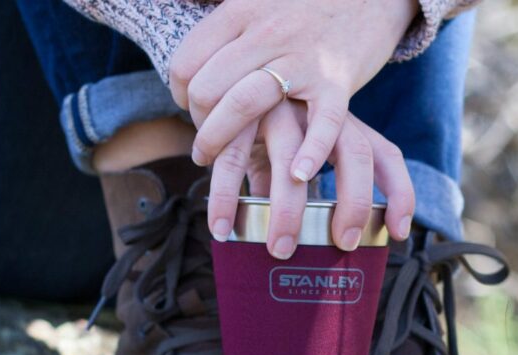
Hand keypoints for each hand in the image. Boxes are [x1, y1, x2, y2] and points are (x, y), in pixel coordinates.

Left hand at [169, 0, 418, 181]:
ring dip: (221, 142)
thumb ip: (225, 36)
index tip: (190, 110)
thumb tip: (188, 73)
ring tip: (216, 164)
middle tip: (205, 145)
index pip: (186, 64)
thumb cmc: (305, 11)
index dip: (179, 95)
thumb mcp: (256, 7)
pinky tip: (298, 175)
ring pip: (244, 104)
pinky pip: (321, 122)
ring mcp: (302, 59)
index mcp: (240, 13)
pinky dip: (311, 152)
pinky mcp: (337, 81)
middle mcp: (266, 34)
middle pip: (207, 89)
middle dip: (199, 126)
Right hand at [205, 100, 413, 258]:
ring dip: (288, 210)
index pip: (385, 154)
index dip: (400, 192)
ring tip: (281, 249)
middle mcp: (320, 115)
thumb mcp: (300, 153)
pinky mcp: (242, 114)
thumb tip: (314, 243)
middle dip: (355, 202)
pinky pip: (235, 159)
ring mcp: (283, 111)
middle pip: (355, 154)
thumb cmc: (276, 127)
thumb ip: (309, 191)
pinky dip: (228, 196)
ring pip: (292, 161)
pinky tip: (224, 227)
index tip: (398, 233)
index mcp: (344, 126)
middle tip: (344, 243)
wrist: (233, 73)